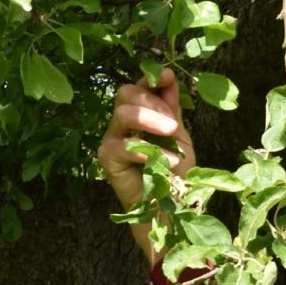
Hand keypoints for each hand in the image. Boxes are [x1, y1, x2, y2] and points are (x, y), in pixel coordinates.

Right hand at [97, 68, 194, 259]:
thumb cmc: (174, 173)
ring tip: (171, 133)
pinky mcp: (107, 159)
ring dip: (150, 119)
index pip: (138, 88)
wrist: (169, 208)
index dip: (150, 80)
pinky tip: (168, 160)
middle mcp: (121, 125)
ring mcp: (111, 140)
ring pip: (123, 114)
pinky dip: (149, 150)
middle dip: (152, 102)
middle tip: (172, 122)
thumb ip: (171, 109)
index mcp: (138, 116)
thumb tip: (167, 76)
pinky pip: (124, 145)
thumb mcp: (178, 137)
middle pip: (126, 94)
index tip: (166, 76)